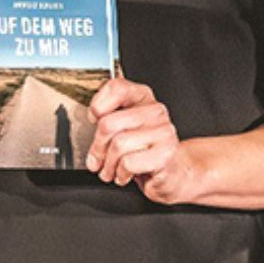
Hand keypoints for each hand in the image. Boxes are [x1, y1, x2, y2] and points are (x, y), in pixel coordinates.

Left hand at [85, 76, 196, 204]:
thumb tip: (92, 118)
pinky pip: (128, 163)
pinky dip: (121, 173)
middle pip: (109, 123)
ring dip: (108, 165)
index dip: (97, 106)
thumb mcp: (123, 127)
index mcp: (142, 96)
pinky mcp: (165, 153)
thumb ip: (107, 116)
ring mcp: (163, 131)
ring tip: (110, 171)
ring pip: (118, 145)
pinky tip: (125, 174)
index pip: (116, 88)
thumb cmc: (142, 149)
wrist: (171, 173)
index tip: (94, 120)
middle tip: (96, 160)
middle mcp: (155, 110)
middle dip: (97, 148)